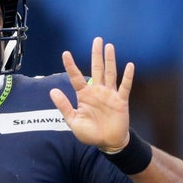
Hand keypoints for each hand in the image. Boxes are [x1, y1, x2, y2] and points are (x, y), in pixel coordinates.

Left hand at [49, 37, 132, 152]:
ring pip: (110, 73)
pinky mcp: (121, 101)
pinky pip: (125, 87)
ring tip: (109, 46)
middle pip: (97, 69)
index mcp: (84, 95)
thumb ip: (64, 106)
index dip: (71, 65)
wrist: (108, 143)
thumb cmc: (91, 133)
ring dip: (110, 60)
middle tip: (97, 40)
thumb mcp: (73, 121)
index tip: (65, 53)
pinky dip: (127, 76)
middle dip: (96, 54)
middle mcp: (97, 91)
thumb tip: (52, 91)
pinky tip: (130, 65)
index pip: (76, 77)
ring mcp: (110, 95)